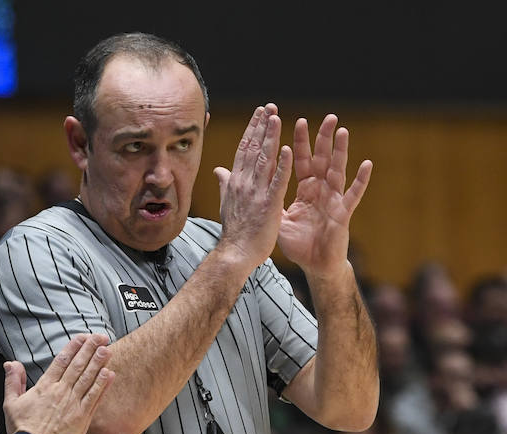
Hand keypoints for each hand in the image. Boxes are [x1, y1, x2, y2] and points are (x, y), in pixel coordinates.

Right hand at [3, 333, 114, 433]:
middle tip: (100, 337)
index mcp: (44, 387)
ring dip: (99, 362)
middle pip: (78, 366)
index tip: (82, 337)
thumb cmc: (22, 431)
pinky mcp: (82, 417)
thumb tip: (11, 364)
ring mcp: (73, 404)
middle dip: (90, 349)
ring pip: (88, 378)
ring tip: (107, 349)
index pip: (61, 361)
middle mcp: (60, 392)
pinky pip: (94, 397)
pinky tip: (110, 373)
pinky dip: (103, 385)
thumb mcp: (11, 404)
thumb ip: (13, 382)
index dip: (73, 347)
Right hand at [213, 104, 292, 273]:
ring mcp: (255, 193)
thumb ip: (225, 183)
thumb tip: (218, 169)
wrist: (235, 253)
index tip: (259, 113)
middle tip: (269, 107)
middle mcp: (244, 183)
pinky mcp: (268, 205)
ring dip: (270, 137)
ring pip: (264, 160)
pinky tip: (288, 149)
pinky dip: (282, 165)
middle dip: (261, 126)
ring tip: (276, 118)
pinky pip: (277, 182)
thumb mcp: (226, 203)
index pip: (244, 150)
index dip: (252, 130)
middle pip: (253, 149)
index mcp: (235, 182)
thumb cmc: (234, 231)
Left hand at [278, 115, 372, 277]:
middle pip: (322, 159)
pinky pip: (353, 194)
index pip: (302, 161)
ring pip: (338, 170)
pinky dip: (360, 180)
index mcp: (305, 190)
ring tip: (342, 131)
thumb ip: (269, 202)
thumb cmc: (299, 244)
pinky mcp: (343, 212)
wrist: (315, 265)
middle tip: (327, 117)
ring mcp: (334, 200)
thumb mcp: (279, 220)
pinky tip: (366, 164)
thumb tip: (248, 191)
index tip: (298, 121)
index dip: (301, 143)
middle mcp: (321, 191)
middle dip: (323, 139)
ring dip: (340, 151)